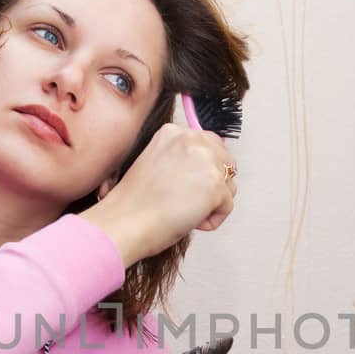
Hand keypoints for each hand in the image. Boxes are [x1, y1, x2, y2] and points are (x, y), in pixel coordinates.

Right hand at [81, 122, 236, 264]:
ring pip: (229, 185)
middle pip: (226, 162)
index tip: (191, 185)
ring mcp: (206, 160)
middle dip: (214, 185)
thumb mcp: (155, 162)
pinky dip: (212, 220)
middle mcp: (192, 140)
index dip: (205, 169)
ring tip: (185, 211)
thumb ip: (181, 157)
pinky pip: (227, 207)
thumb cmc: (135, 202)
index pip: (211, 143)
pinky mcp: (215, 185)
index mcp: (174, 132)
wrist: (125, 221)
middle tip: (188, 201)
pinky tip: (190, 221)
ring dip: (212, 203)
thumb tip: (205, 169)